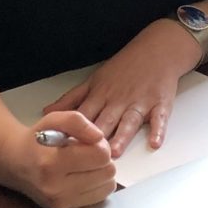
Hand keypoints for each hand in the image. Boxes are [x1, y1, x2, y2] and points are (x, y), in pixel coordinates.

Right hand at [0, 111, 115, 207]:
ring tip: (84, 164)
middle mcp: (55, 188)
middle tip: (87, 152)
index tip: (90, 141)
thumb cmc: (36, 139)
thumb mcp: (53, 119)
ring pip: (107, 186)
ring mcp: (60, 203)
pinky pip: (99, 198)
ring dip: (101, 173)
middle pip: (107, 172)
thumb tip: (99, 137)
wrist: (15, 163)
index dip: (101, 144)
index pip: (100, 155)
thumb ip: (76, 122)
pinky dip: (96, 186)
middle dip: (102, 159)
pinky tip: (82, 176)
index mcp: (51, 162)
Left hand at [43, 19, 198, 157]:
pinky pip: (159, 119)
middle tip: (86, 158)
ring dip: (122, 136)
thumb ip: (71, 98)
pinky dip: (158, 130)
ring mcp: (140, 102)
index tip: (63, 148)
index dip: (73, 132)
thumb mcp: (94, 79)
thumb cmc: (124, 67)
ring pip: (129, 121)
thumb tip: (47, 112)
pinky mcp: (160, 103)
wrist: (157, 49)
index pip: (84, 116)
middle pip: (105, 121)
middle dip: (95, 139)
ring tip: (114, 152)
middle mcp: (119, 100)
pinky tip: (154, 142)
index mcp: (101, 95)